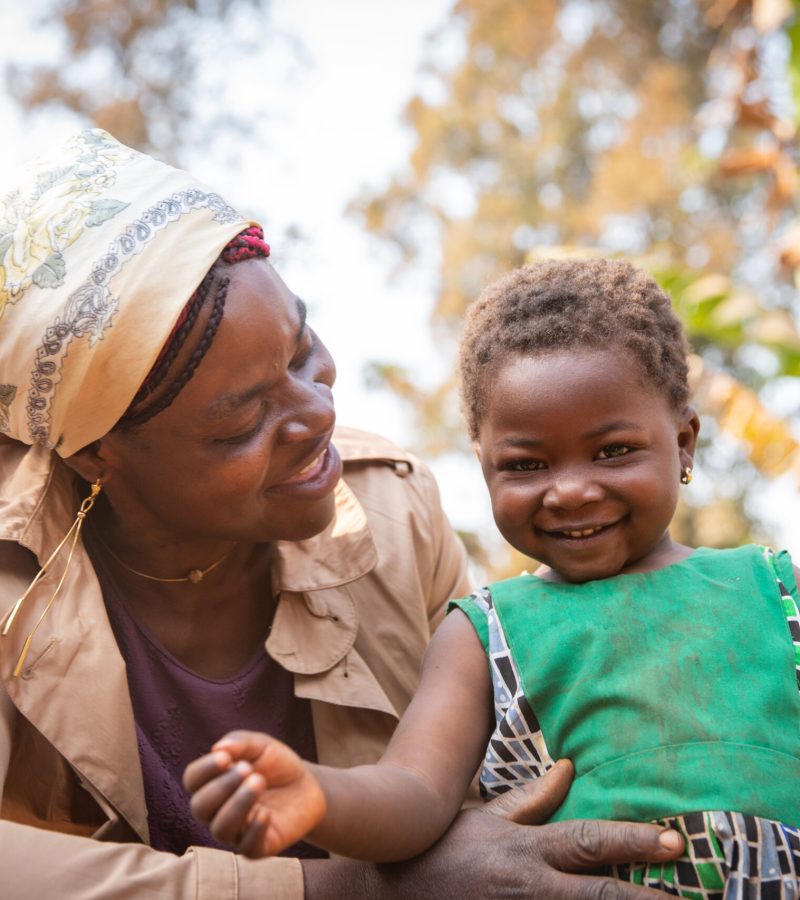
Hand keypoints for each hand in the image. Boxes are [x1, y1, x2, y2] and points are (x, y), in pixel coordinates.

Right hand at [183, 730, 325, 856]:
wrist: (307, 784)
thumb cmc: (276, 763)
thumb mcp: (261, 745)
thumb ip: (239, 743)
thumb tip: (216, 748)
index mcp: (213, 783)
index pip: (193, 780)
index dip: (204, 770)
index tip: (225, 758)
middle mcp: (217, 810)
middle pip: (200, 807)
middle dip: (221, 787)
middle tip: (247, 769)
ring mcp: (236, 831)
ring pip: (220, 829)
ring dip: (238, 805)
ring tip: (259, 782)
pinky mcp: (257, 846)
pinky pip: (247, 848)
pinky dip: (254, 831)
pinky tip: (266, 813)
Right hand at [304, 760, 683, 898]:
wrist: (391, 895)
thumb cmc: (443, 848)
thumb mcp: (488, 817)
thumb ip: (534, 799)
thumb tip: (571, 767)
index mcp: (525, 850)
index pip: (588, 842)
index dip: (634, 842)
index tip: (675, 842)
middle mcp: (530, 887)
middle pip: (601, 896)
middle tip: (693, 898)